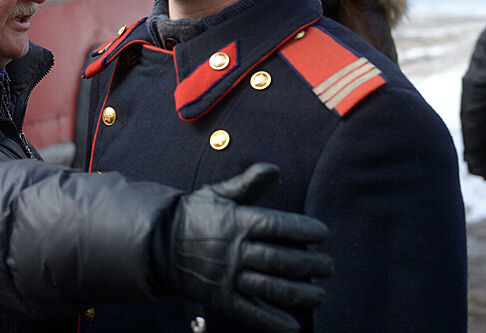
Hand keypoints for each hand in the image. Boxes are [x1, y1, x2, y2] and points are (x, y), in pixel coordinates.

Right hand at [156, 163, 333, 331]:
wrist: (157, 243)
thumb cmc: (192, 215)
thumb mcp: (216, 193)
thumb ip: (247, 183)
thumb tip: (274, 168)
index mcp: (235, 222)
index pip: (276, 225)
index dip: (302, 229)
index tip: (322, 233)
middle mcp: (233, 250)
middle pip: (279, 258)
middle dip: (309, 264)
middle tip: (328, 266)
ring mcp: (227, 275)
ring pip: (269, 287)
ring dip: (299, 294)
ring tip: (320, 296)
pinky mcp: (220, 297)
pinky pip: (249, 312)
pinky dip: (271, 322)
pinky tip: (293, 327)